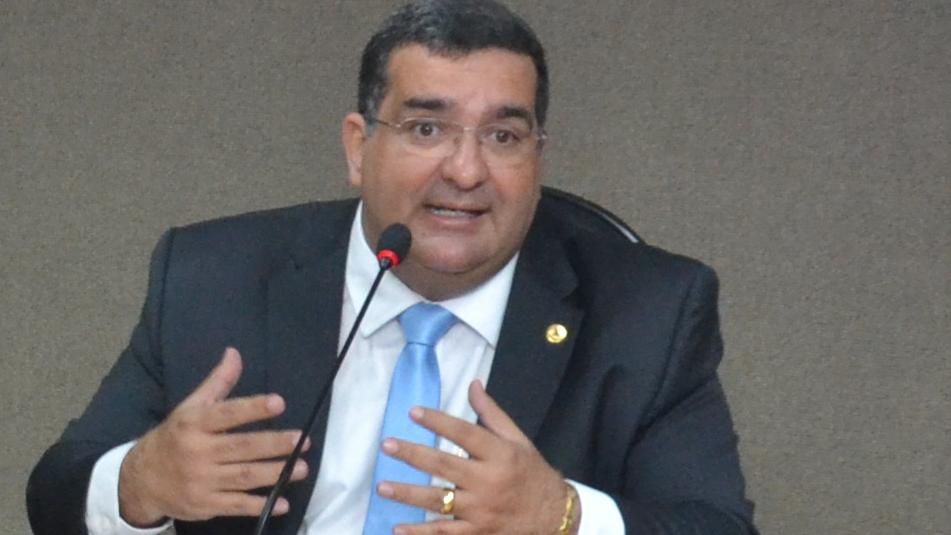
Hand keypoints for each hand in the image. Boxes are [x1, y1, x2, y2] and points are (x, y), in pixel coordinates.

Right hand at [118, 347, 310, 525]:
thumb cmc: (175, 437)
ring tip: (302, 468)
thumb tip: (235, 352)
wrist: (140, 481)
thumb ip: (217, 382)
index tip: (279, 402)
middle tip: (302, 441)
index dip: (253, 408)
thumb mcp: (190, 406)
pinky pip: (236, 506)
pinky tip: (282, 503)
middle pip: (241, 447)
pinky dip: (260, 506)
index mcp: (194, 424)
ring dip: (275, 473)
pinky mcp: (205, 505)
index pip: (227, 414)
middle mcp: (198, 452)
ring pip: (244, 477)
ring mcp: (202, 481)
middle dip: (274, 444)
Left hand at [376, 380, 577, 533]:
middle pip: (444, 466)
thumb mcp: (518, 440)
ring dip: (408, 494)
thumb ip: (491, 414)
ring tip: (383, 486)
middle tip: (387, 445)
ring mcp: (480, 510)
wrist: (555, 518)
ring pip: (438, 501)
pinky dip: (420, 532)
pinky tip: (399, 528)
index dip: (438, 421)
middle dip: (413, 455)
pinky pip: (444, 533)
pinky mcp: (476, 533)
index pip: (464, 433)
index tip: (413, 412)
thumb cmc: (532, 475)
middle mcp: (488, 481)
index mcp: (499, 454)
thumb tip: (472, 384)